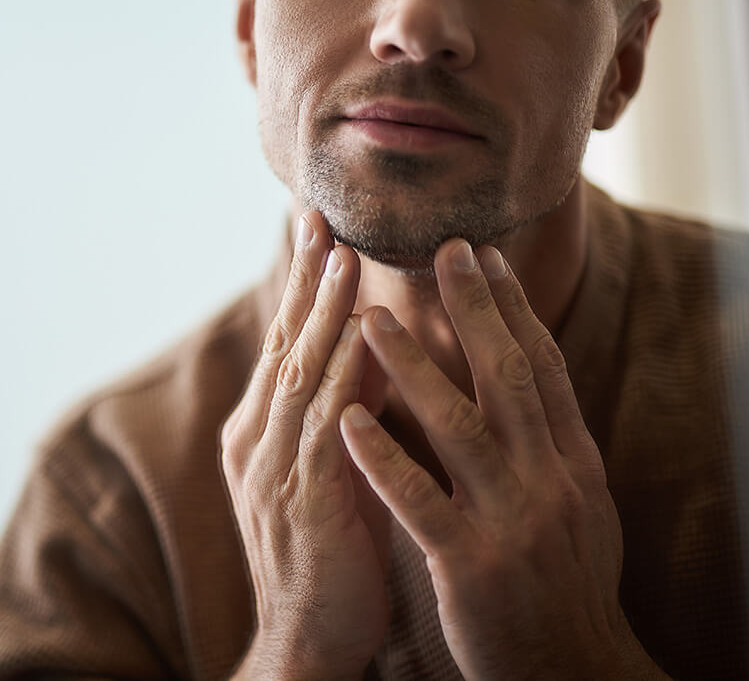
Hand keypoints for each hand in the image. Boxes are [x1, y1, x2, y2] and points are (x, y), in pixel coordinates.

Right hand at [221, 212, 389, 680]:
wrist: (310, 636)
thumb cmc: (332, 541)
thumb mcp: (334, 460)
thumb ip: (348, 404)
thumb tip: (381, 343)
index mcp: (266, 427)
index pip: (288, 339)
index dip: (303, 283)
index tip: (321, 228)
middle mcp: (260, 438)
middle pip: (286, 340)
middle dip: (306, 278)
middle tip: (320, 218)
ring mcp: (274, 467)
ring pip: (300, 373)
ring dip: (322, 313)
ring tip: (343, 258)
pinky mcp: (301, 500)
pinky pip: (324, 425)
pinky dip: (342, 376)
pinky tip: (361, 337)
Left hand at [339, 240, 667, 679]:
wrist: (577, 670)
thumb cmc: (569, 580)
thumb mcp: (581, 501)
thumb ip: (554, 439)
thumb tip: (538, 376)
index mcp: (574, 460)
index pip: (543, 366)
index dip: (514, 307)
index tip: (486, 256)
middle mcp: (550, 478)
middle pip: (509, 375)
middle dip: (474, 309)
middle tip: (443, 251)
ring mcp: (512, 520)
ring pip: (459, 426)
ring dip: (412, 367)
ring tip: (370, 318)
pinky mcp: (471, 565)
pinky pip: (420, 501)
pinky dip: (384, 456)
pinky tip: (349, 417)